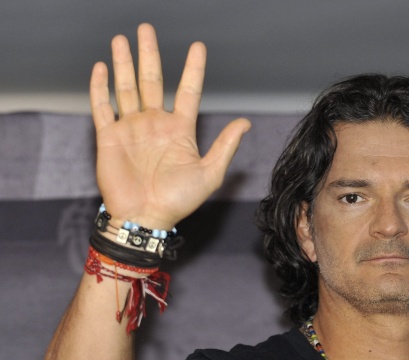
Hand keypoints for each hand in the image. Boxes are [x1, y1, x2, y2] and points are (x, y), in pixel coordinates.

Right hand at [90, 23, 249, 229]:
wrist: (145, 218)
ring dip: (124, 63)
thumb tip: (245, 122)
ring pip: (126, 87)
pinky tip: (101, 68)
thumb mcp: (209, 173)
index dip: (193, 69)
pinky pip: (102, 107)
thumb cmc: (178, 201)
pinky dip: (100, 88)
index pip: (187, 91)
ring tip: (123, 38)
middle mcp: (155, 124)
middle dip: (149, 54)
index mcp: (179, 130)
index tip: (198, 46)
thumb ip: (226, 145)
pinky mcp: (109, 137)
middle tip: (147, 28)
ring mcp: (131, 128)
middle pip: (151, 80)